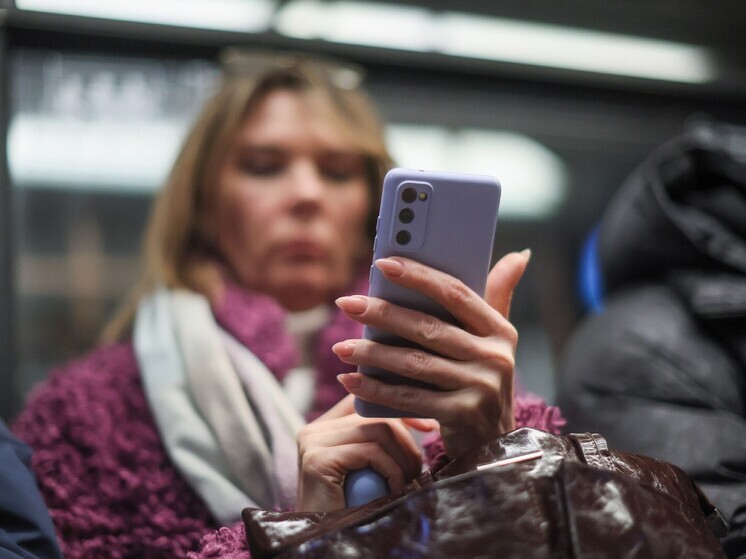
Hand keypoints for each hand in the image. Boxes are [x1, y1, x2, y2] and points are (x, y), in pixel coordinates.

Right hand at [296, 395, 433, 510]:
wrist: (330, 547)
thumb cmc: (355, 512)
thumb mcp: (370, 471)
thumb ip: (380, 444)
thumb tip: (422, 420)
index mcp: (323, 429)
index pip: (365, 400)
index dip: (399, 409)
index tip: (426, 426)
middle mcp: (314, 430)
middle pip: (375, 415)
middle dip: (407, 441)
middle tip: (418, 470)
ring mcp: (312, 443)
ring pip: (377, 430)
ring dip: (402, 458)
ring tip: (407, 482)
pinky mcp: (317, 459)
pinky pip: (370, 451)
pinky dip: (392, 470)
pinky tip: (394, 489)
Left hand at [333, 250, 529, 458]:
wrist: (494, 447)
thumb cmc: (483, 382)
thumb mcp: (496, 342)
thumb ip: (499, 297)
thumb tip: (520, 254)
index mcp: (500, 331)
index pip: (456, 294)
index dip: (419, 276)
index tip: (382, 263)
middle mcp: (495, 358)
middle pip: (428, 327)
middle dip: (383, 314)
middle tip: (347, 304)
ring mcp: (480, 388)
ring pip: (414, 363)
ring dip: (372, 354)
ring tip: (341, 347)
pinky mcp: (461, 416)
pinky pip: (409, 398)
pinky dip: (376, 389)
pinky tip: (350, 380)